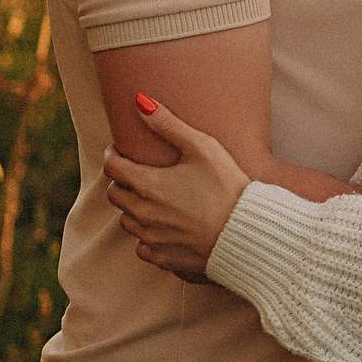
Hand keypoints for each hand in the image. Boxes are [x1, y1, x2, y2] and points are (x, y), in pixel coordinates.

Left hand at [103, 95, 253, 277]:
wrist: (249, 234)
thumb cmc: (228, 187)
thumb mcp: (203, 148)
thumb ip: (168, 124)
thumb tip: (139, 101)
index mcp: (147, 185)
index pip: (112, 168)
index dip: (114, 155)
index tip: (122, 151)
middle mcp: (143, 214)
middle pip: (116, 196)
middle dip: (123, 182)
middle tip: (140, 175)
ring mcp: (153, 239)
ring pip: (128, 222)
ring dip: (135, 210)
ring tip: (154, 201)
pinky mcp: (165, 259)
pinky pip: (144, 249)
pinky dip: (150, 238)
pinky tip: (166, 229)